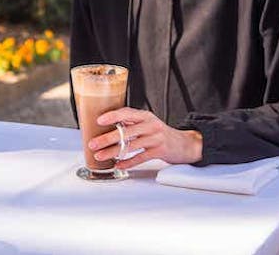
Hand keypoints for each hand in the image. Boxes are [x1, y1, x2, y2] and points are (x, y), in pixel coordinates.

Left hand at [88, 107, 202, 168]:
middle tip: (93, 144)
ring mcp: (156, 138)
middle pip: (126, 131)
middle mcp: (150, 125)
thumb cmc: (161, 134)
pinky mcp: (160, 151)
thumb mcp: (148, 124)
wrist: (185, 144)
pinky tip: (119, 165)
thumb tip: (107, 129)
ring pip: (130, 145)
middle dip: (107, 138)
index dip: (112, 116)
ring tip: (101, 156)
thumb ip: (132, 124)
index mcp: (145, 116)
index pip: (126, 112)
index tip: (99, 121)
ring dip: (113, 152)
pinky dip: (128, 162)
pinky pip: (141, 157)